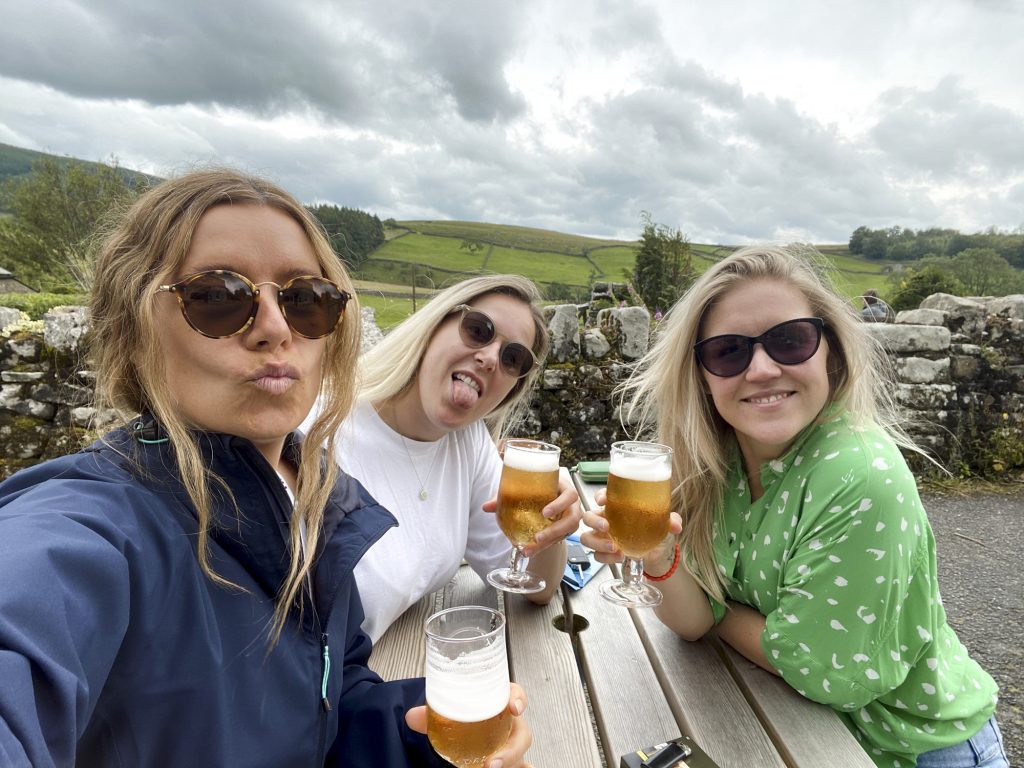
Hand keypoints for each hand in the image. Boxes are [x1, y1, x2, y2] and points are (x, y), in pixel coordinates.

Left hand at [406, 682, 533, 767]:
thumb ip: (432, 716)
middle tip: (491, 763)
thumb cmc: (465, 720)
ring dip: (511, 762)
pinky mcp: (509, 761)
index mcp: (498, 704)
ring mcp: (512, 745)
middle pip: (522, 734)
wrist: (466, 732)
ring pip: (522, 755)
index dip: (518, 699)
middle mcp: (510, 725)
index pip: (514, 695)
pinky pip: (521, 766)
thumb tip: (412, 717)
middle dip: (511, 750)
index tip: (513, 707)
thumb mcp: (448, 715)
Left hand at [483, 470, 581, 557]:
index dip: (560, 504)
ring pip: (567, 532)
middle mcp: (571, 504)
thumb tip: (486, 506)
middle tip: (538, 537)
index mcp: (564, 488)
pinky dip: (545, 547)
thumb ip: (506, 495)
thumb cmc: (539, 488)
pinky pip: (559, 540)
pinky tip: (531, 551)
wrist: (547, 495)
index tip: (545, 512)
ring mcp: (570, 518)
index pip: (571, 495)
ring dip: (550, 541)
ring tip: (532, 548)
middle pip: (573, 518)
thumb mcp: (526, 488)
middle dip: (556, 530)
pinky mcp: (565, 530)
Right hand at [579, 487, 680, 563]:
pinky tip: (618, 557)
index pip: (602, 496)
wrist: (656, 554)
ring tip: (614, 547)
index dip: (599, 496)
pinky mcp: (604, 553)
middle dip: (594, 521)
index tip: (603, 500)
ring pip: (586, 537)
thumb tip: (675, 525)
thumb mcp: (663, 524)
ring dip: (596, 542)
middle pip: (588, 516)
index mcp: (617, 507)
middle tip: (607, 527)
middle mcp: (606, 520)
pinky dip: (605, 557)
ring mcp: (603, 537)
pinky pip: (596, 555)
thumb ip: (670, 520)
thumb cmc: (654, 532)